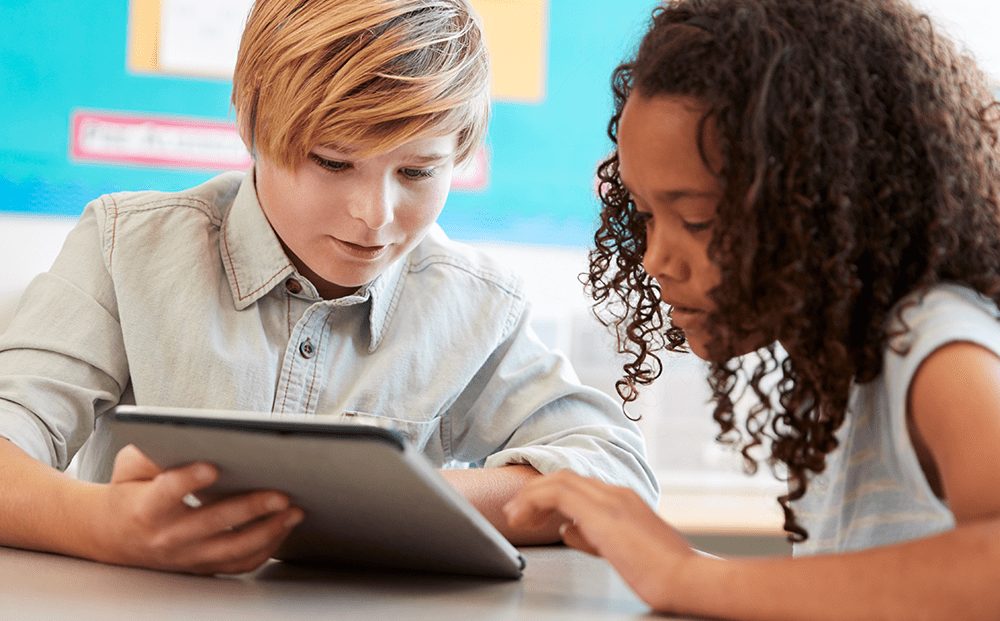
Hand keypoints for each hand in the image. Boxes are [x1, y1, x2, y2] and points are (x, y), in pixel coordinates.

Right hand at [90, 444, 302, 573]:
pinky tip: (284, 529)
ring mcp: (187, 556)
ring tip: (294, 512)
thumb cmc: (129, 492)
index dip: (189, 480)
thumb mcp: (128, 467)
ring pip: (232, 550)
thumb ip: (151, 452)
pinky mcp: (203, 566)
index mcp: (146, 508)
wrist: (112, 537)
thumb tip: (186, 436)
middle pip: (212, 524)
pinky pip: (239, 564)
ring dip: (268, 532)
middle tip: (280, 494)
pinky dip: (266, 549)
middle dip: (249, 508)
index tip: (212, 466)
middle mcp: (168, 537)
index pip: (167, 493)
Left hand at [503, 470, 696, 607]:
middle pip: (564, 477)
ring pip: (558, 480)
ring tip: (515, 517)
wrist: (688, 578)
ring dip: (530, 497)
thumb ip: (594, 536)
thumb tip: (568, 530)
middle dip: (534, 493)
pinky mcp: (604, 514)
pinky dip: (536, 501)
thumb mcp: (622, 549)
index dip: (547, 494)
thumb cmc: (662, 571)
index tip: (530, 512)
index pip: (576, 484)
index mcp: (623, 499)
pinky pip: (559, 494)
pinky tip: (526, 520)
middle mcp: (616, 493)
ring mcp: (611, 500)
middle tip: (515, 513)